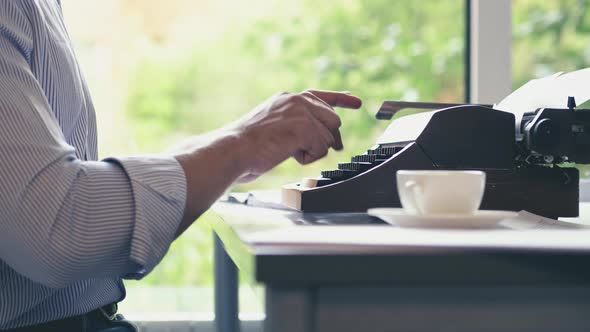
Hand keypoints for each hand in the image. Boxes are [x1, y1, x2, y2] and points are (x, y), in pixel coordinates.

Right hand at [231, 89, 361, 181]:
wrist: (232, 149)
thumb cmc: (247, 147)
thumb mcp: (275, 127)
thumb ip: (299, 126)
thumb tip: (330, 140)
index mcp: (287, 98)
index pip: (321, 96)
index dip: (342, 99)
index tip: (357, 102)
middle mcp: (296, 100)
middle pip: (333, 120)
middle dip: (328, 139)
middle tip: (313, 150)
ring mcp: (301, 112)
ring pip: (328, 137)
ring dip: (312, 151)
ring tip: (286, 150)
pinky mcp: (304, 127)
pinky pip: (321, 149)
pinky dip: (308, 158)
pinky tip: (288, 154)